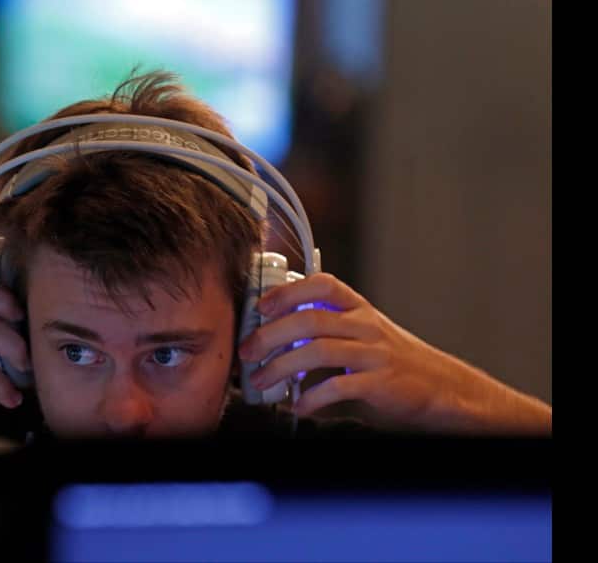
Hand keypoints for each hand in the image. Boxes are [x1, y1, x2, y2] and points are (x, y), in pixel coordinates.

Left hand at [238, 273, 551, 434]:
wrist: (443, 388)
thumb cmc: (393, 361)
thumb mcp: (361, 333)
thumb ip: (326, 328)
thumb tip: (273, 333)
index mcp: (358, 308)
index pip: (322, 283)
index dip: (288, 290)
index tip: (261, 305)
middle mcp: (366, 325)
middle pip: (310, 319)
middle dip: (270, 334)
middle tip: (247, 350)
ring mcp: (374, 353)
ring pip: (318, 350)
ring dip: (281, 367)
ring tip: (261, 380)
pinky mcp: (381, 383)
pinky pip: (338, 386)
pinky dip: (312, 398)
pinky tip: (298, 405)